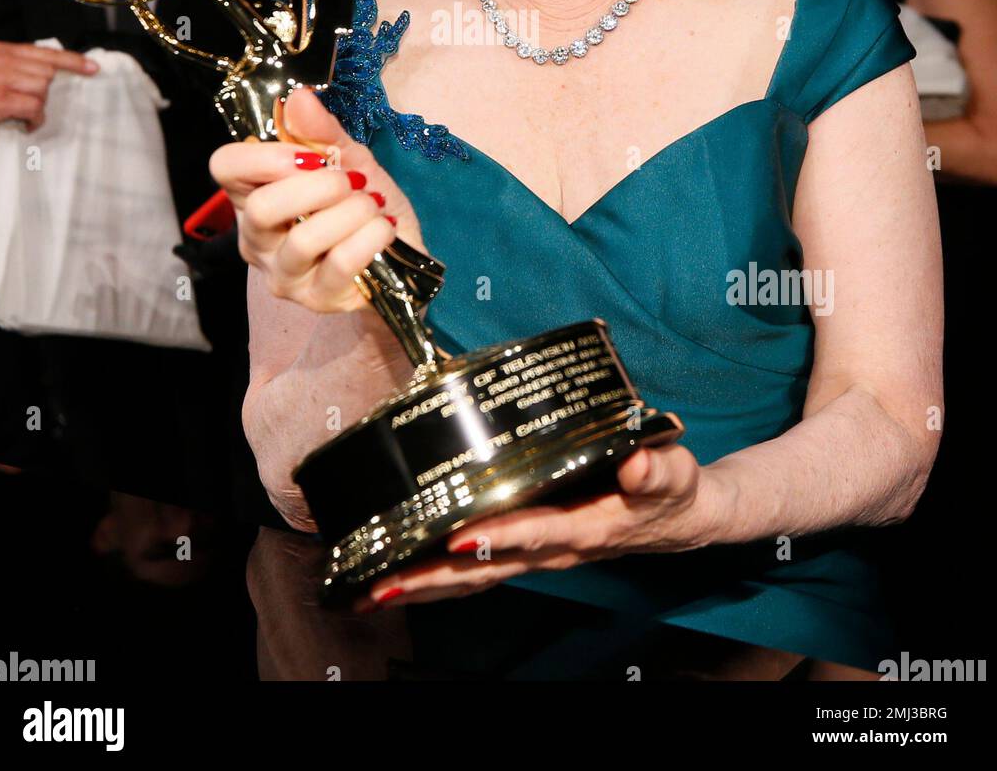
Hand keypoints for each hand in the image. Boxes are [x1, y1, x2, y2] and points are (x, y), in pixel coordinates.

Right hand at [0, 41, 97, 133]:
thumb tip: (45, 76)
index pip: (44, 52)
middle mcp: (1, 60)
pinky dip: (35, 120)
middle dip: (45, 92)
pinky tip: (25, 125)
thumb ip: (13, 68)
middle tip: (29, 104)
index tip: (92, 67)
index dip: (72, 60)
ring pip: (42, 89)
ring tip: (23, 115)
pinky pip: (34, 107)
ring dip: (39, 106)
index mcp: (0, 50)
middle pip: (47, 73)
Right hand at [208, 86, 425, 314]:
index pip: (225, 168)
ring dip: (351, 212)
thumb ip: (322, 132)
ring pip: (303, 240)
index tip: (309, 154)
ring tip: (372, 206)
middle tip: (350, 181)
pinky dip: (371, 236)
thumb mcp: (349, 158)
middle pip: (261, 209)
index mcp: (255, 195)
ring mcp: (284, 274)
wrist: (402, 252)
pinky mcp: (317, 300)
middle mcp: (258, 239)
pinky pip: (340, 263)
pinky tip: (384, 229)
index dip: (265, 155)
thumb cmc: (364, 203)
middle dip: (318, 186)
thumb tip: (298, 98)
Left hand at [354, 443, 726, 609]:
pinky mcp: (530, 549)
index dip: (496, 538)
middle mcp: (553, 548)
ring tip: (372, 591)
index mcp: (584, 527)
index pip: (533, 533)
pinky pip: (479, 572)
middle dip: (431, 580)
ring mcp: (538, 553)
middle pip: (486, 570)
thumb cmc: (671, 489)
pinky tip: (403, 579)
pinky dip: (439, 579)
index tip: (455, 539)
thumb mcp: (673, 473)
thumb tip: (639, 461)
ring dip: (424, 587)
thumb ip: (657, 468)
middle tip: (381, 585)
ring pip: (475, 578)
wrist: (680, 517)